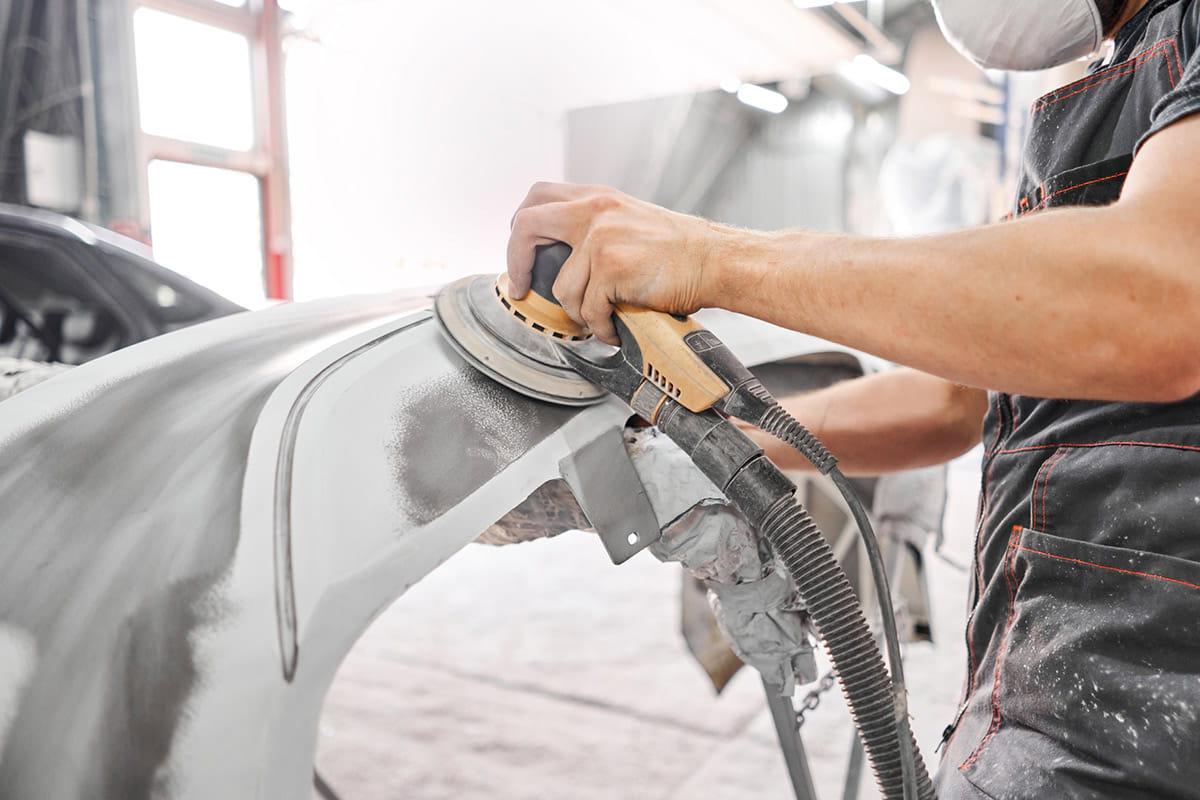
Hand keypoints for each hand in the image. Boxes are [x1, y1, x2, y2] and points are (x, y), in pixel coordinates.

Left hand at [506, 182, 721, 343]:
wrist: (715, 260)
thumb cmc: (681, 250)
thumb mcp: (630, 220)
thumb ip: (595, 227)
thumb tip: (562, 257)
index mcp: (597, 197)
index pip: (538, 198)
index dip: (519, 227)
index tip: (521, 254)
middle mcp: (594, 210)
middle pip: (526, 225)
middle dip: (517, 262)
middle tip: (522, 287)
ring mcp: (600, 238)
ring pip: (563, 287)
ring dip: (578, 312)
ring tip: (601, 319)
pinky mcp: (611, 267)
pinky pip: (588, 309)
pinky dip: (600, 327)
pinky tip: (615, 327)